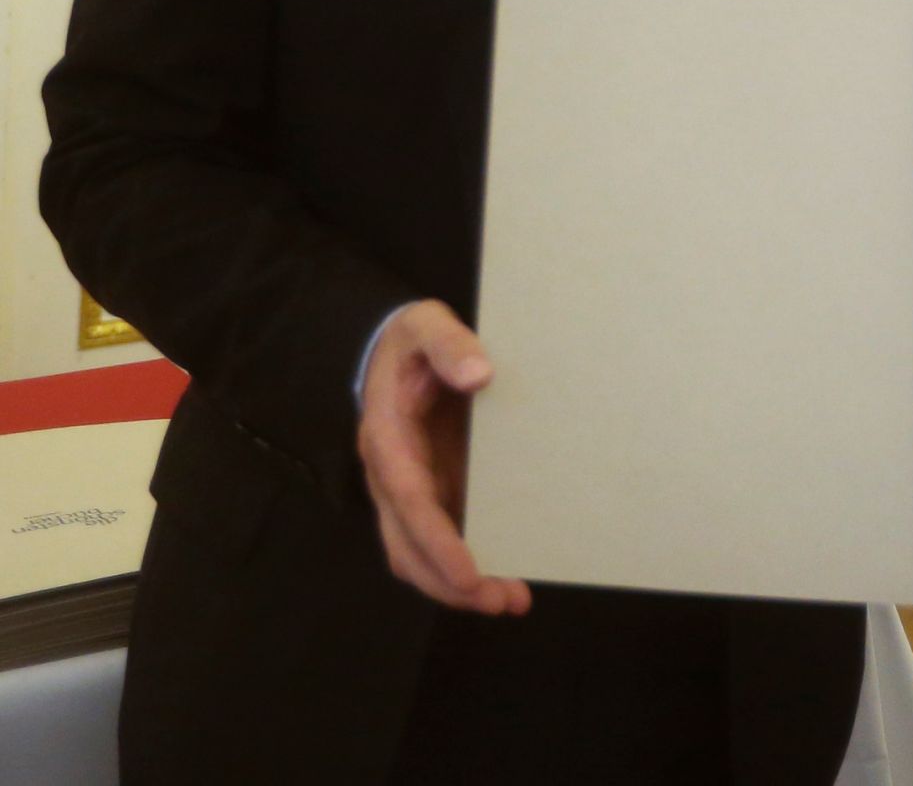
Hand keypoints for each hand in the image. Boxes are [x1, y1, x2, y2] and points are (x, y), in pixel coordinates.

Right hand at [357, 299, 531, 616]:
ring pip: (420, 553)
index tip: (470, 573)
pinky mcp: (430, 489)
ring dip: (459, 584)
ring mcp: (409, 487)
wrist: (396, 345)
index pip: (410, 501)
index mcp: (388, 438)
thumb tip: (479, 375)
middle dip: (450, 581)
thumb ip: (450, 344)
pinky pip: (441, 537)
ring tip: (511, 599)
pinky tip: (505, 573)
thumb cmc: (413, 338)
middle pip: (408, 546)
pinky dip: (467, 561)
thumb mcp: (428, 325)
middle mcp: (392, 474)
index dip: (438, 541)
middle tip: (502, 600)